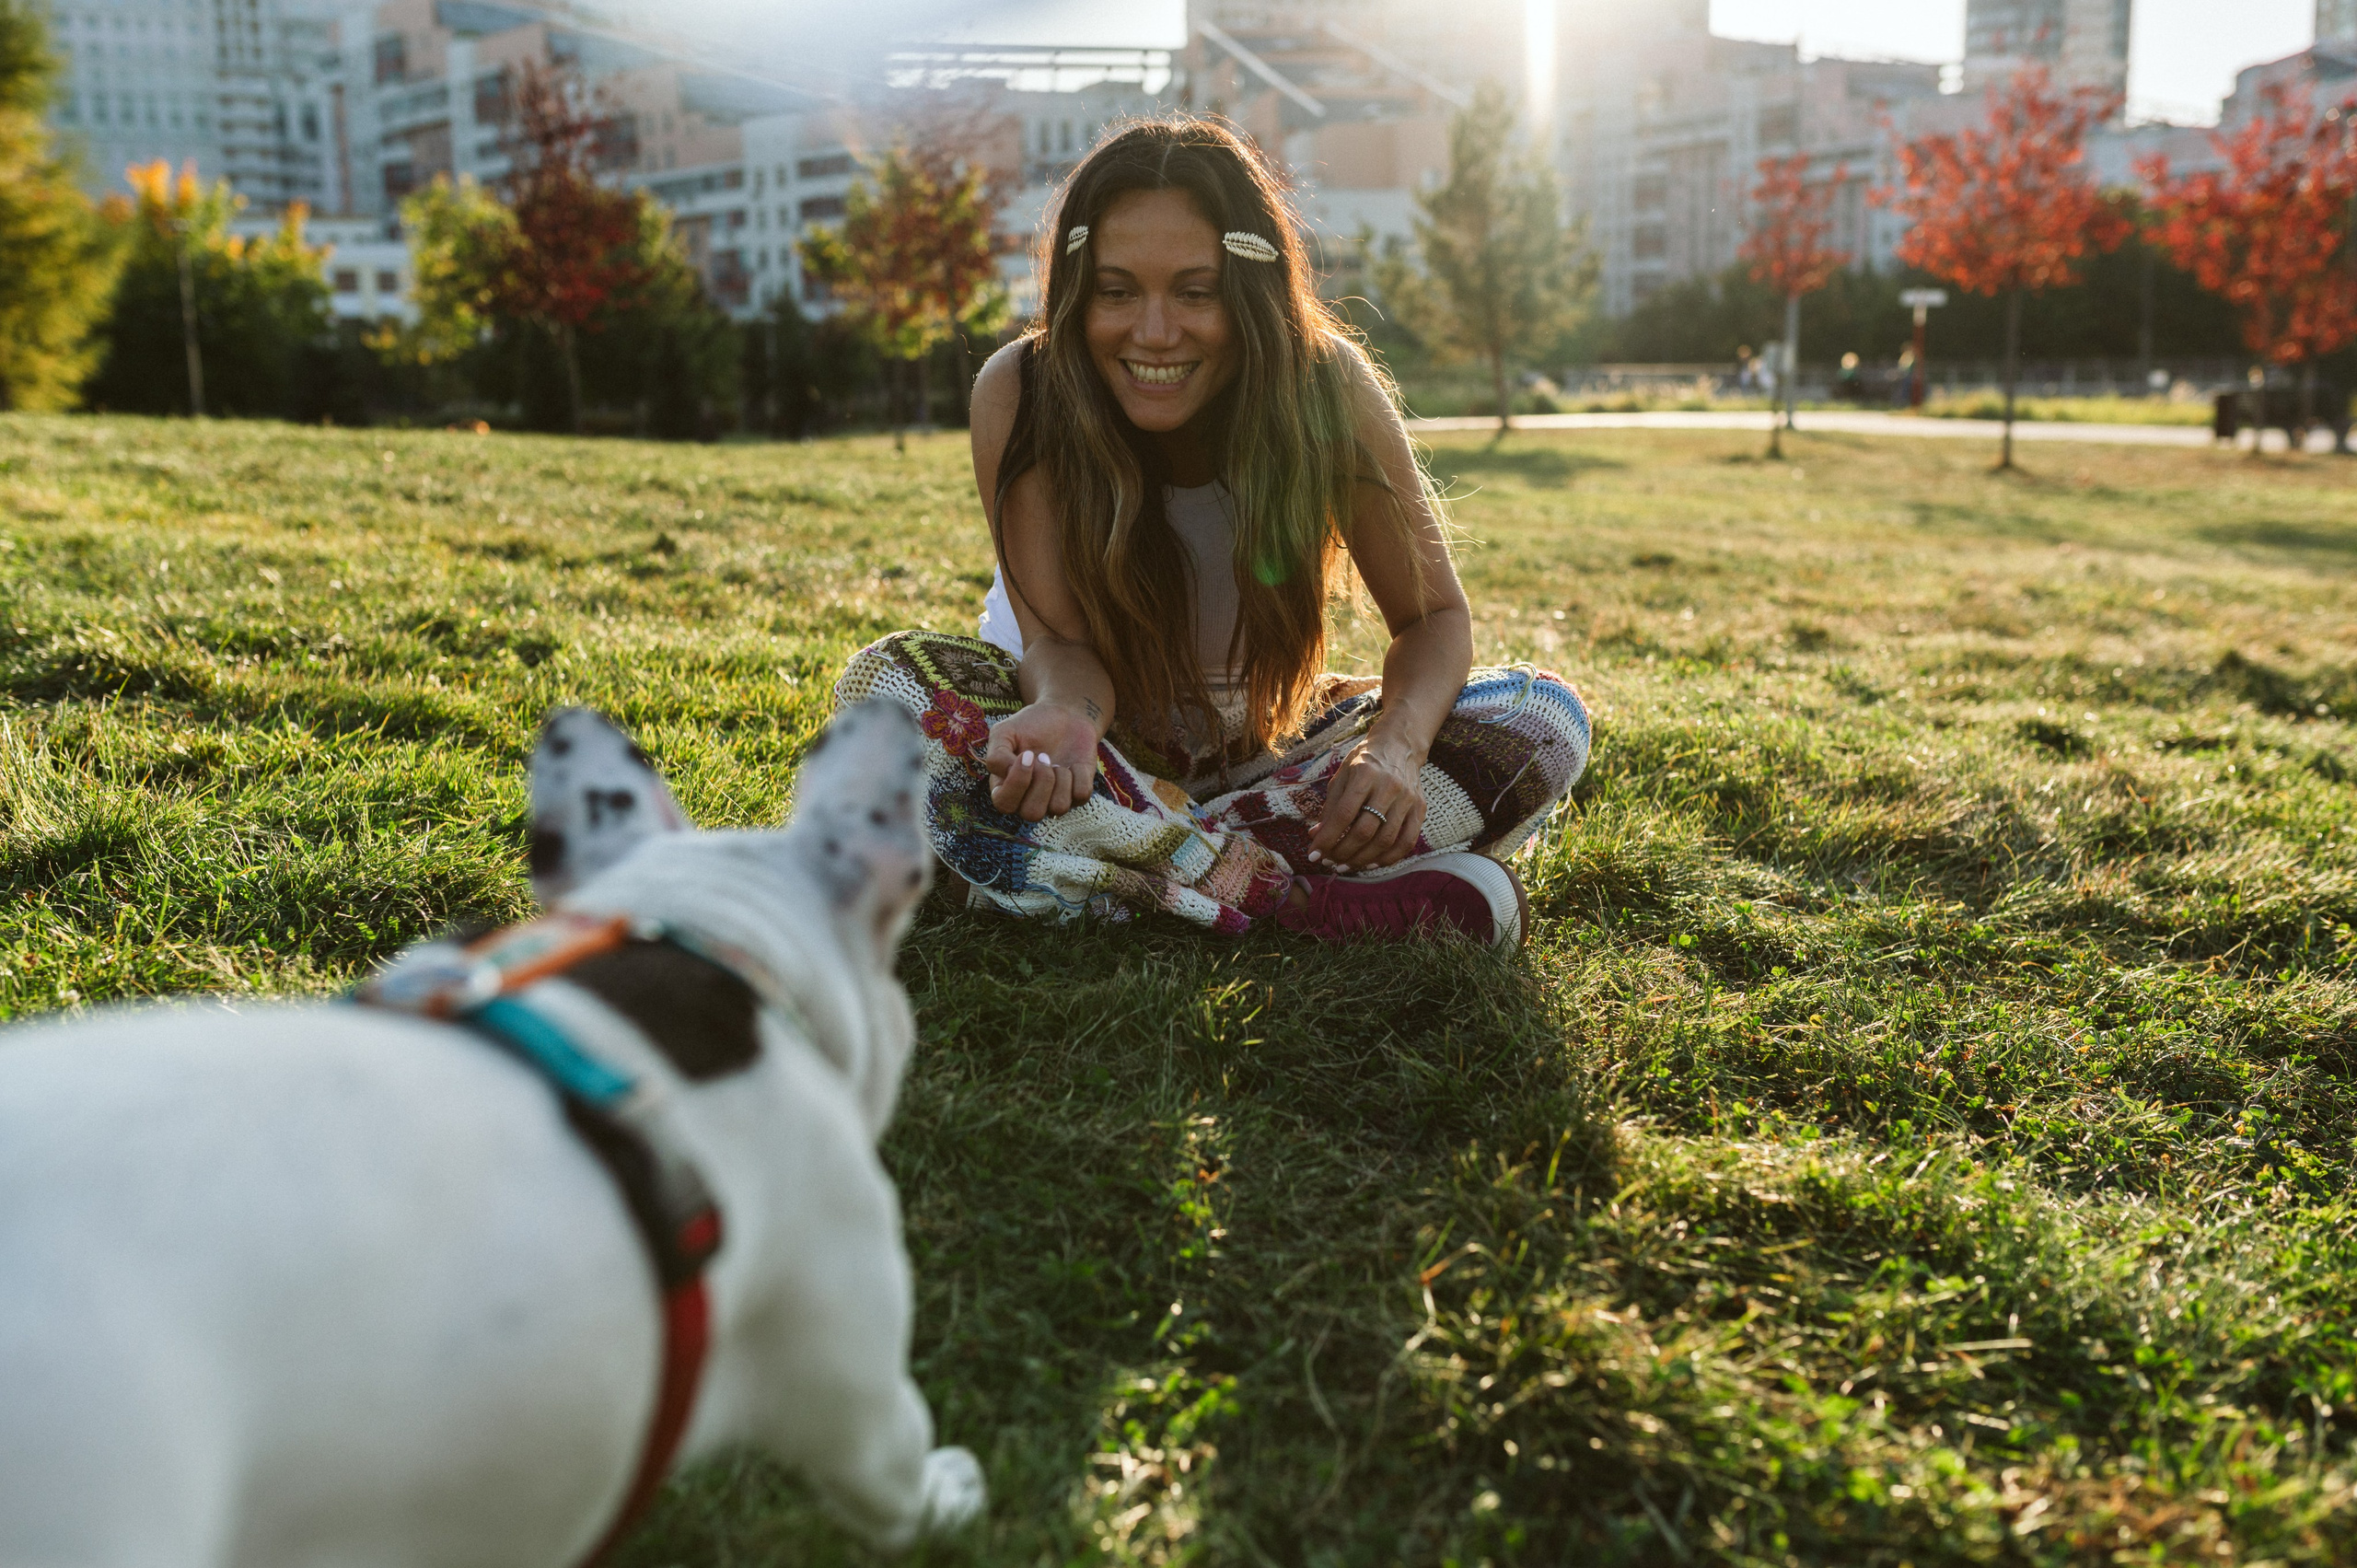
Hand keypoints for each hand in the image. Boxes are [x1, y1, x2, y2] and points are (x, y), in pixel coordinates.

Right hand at [985, 701, 1100, 820]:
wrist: (1065, 715)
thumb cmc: (1030, 726)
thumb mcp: (1004, 732)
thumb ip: (996, 755)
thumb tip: (1009, 774)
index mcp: (1005, 789)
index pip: (1005, 804)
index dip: (1017, 782)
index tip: (1027, 754)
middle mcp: (1028, 801)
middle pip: (1032, 813)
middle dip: (1042, 781)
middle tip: (1045, 757)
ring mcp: (1054, 800)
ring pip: (1059, 808)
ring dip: (1061, 778)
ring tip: (1058, 762)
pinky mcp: (1078, 794)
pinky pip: (1082, 795)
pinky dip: (1079, 774)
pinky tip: (1074, 763)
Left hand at [1307, 737, 1426, 870]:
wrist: (1399, 746)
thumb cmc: (1364, 762)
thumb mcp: (1342, 777)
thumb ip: (1330, 807)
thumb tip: (1316, 836)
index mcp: (1364, 774)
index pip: (1344, 814)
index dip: (1327, 838)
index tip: (1314, 855)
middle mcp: (1388, 786)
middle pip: (1365, 831)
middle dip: (1343, 852)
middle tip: (1329, 863)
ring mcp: (1407, 798)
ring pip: (1386, 841)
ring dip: (1362, 859)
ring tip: (1345, 866)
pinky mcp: (1420, 808)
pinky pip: (1406, 842)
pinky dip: (1388, 858)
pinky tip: (1371, 864)